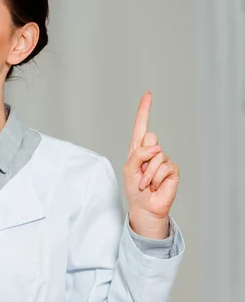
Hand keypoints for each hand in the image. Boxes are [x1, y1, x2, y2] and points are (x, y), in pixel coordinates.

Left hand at [123, 92, 179, 238]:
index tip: (148, 94)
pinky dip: (156, 178)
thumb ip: (138, 155)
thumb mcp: (129, 169)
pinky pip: (164, 167)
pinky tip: (155, 186)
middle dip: (143, 156)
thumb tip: (156, 148)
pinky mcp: (172, 169)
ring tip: (146, 183)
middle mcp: (151, 151)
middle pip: (149, 137)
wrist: (145, 207)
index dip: (144, 110)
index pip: (141, 126)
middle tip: (141, 172)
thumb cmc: (135, 188)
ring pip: (156, 155)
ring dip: (148, 173)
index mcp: (138, 148)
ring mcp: (163, 159)